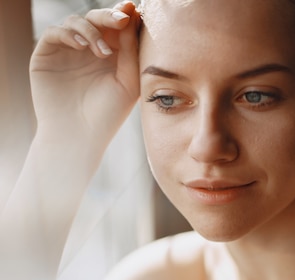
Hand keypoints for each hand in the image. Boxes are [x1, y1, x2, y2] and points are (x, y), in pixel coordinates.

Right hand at [30, 1, 140, 146]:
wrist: (79, 137)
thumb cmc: (107, 115)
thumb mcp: (128, 80)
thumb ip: (131, 48)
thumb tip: (132, 11)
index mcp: (108, 55)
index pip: (114, 27)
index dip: (122, 16)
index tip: (132, 12)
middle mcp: (86, 50)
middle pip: (95, 19)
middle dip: (108, 17)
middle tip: (119, 20)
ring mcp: (66, 52)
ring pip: (75, 21)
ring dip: (90, 30)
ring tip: (101, 51)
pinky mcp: (46, 55)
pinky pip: (54, 32)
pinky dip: (69, 33)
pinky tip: (82, 47)